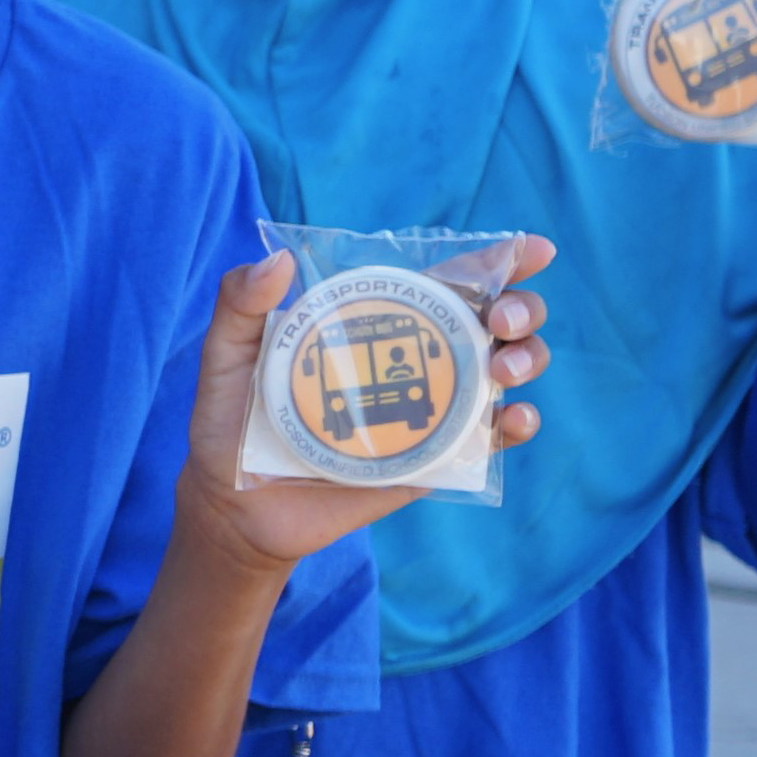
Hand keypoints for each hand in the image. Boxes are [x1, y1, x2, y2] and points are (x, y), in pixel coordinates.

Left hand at [173, 239, 557, 571]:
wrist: (234, 507)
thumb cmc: (230, 424)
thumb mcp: (224, 359)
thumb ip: (238, 306)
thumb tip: (276, 262)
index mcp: (378, 323)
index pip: (446, 281)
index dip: (499, 259)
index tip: (532, 249)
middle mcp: (417, 358)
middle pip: (495, 319)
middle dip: (521, 308)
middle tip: (501, 320)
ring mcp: (432, 407)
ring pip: (507, 371)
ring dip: (526, 359)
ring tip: (502, 370)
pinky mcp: (434, 458)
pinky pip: (492, 438)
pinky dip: (518, 424)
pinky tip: (512, 419)